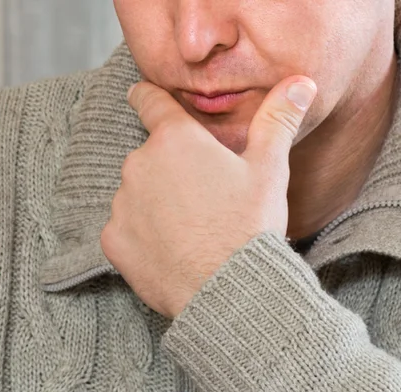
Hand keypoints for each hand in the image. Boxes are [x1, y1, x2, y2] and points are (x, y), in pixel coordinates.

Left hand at [101, 77, 315, 317]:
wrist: (225, 289)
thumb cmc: (248, 225)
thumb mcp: (270, 167)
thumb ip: (278, 120)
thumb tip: (300, 82)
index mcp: (175, 139)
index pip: (151, 103)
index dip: (146, 96)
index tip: (139, 92)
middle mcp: (138, 165)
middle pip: (150, 156)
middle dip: (169, 167)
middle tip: (202, 193)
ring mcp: (121, 204)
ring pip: (137, 193)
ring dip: (155, 202)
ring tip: (190, 225)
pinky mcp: (112, 240)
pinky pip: (125, 228)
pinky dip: (142, 234)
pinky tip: (170, 247)